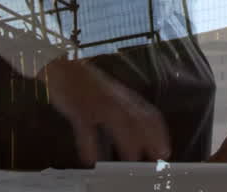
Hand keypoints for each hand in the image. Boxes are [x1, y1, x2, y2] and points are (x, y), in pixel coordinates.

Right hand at [43, 57, 170, 166]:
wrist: (61, 65)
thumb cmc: (84, 85)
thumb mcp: (107, 98)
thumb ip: (119, 115)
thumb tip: (129, 141)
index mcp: (124, 98)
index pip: (150, 114)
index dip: (160, 134)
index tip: (165, 151)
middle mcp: (115, 99)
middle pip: (139, 118)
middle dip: (151, 138)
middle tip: (157, 158)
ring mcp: (98, 102)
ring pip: (118, 121)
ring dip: (127, 142)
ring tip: (132, 160)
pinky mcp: (78, 107)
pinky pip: (85, 127)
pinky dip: (88, 144)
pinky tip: (90, 160)